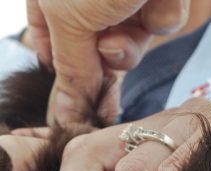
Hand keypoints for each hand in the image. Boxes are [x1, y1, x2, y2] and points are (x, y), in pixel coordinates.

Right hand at [26, 0, 189, 123]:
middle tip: (107, 73)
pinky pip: (161, 18)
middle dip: (103, 63)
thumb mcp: (69, 20)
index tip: (77, 108)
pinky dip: (162, 13)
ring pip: (131, 39)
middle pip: (93, 49)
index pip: (48, 44)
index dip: (65, 76)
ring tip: (127, 18)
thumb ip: (69, 70)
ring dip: (132, 41)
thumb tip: (62, 116)